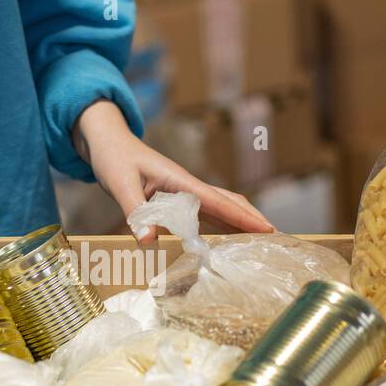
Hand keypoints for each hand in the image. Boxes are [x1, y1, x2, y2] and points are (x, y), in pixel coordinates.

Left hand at [74, 100, 274, 243]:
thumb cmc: (114, 159)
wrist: (108, 143)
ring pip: (222, 208)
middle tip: (277, 239)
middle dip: (253, 220)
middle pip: (230, 203)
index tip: (267, 229)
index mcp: (180, 181)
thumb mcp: (119, 185)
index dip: (243, 218)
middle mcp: (188, 187)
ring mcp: (186, 193)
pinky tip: (230, 240)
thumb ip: (134, 212)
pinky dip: (222, 226)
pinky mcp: (178, 199)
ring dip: (242, 223)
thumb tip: (148, 242)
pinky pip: (206, 214)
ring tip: (262, 242)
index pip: (218, 202)